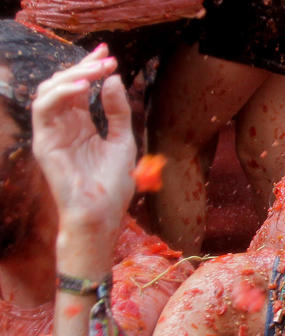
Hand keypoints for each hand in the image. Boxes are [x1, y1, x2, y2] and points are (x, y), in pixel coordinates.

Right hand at [32, 44, 134, 239]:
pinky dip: (60, 92)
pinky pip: (43, 109)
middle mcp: (63, 126)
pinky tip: (81, 85)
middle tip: (106, 59)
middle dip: (84, 67)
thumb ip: (118, 111)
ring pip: (49, 91)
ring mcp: (51, 134)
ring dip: (71, 75)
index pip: (80, 88)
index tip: (108, 53)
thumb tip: (113, 78)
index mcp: (80, 125)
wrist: (102, 214)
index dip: (90, 67)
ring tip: (95, 70)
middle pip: (64, 85)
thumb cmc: (113, 184)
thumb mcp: (123, 140)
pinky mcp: (44, 143)